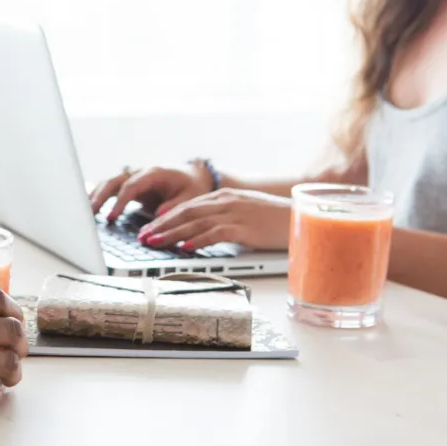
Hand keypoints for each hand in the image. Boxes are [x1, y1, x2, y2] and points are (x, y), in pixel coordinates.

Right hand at [90, 163, 213, 221]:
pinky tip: (89, 207)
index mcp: (155, 173)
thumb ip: (175, 206)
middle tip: (90, 213)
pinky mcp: (129, 185)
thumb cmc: (192, 187)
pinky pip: (110, 187)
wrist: (192, 176)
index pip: (131, 185)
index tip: (112, 217)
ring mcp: (133, 177)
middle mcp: (140, 172)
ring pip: (109, 182)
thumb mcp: (191, 198)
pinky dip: (98, 195)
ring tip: (85, 212)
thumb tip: (158, 214)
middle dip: (101, 196)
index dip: (120, 201)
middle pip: (114, 180)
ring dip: (96, 195)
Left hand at [136, 189, 291, 251]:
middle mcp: (226, 201)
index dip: (164, 219)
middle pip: (185, 213)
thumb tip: (198, 233)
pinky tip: (184, 248)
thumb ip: (221, 219)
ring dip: (171, 234)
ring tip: (154, 243)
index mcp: (224, 197)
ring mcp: (235, 213)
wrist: (304, 217)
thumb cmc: (274, 219)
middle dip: (161, 226)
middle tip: (142, 238)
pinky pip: (216, 234)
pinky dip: (197, 241)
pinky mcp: (245, 228)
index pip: (186, 207)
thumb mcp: (243, 214)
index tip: (147, 230)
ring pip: (195, 223)